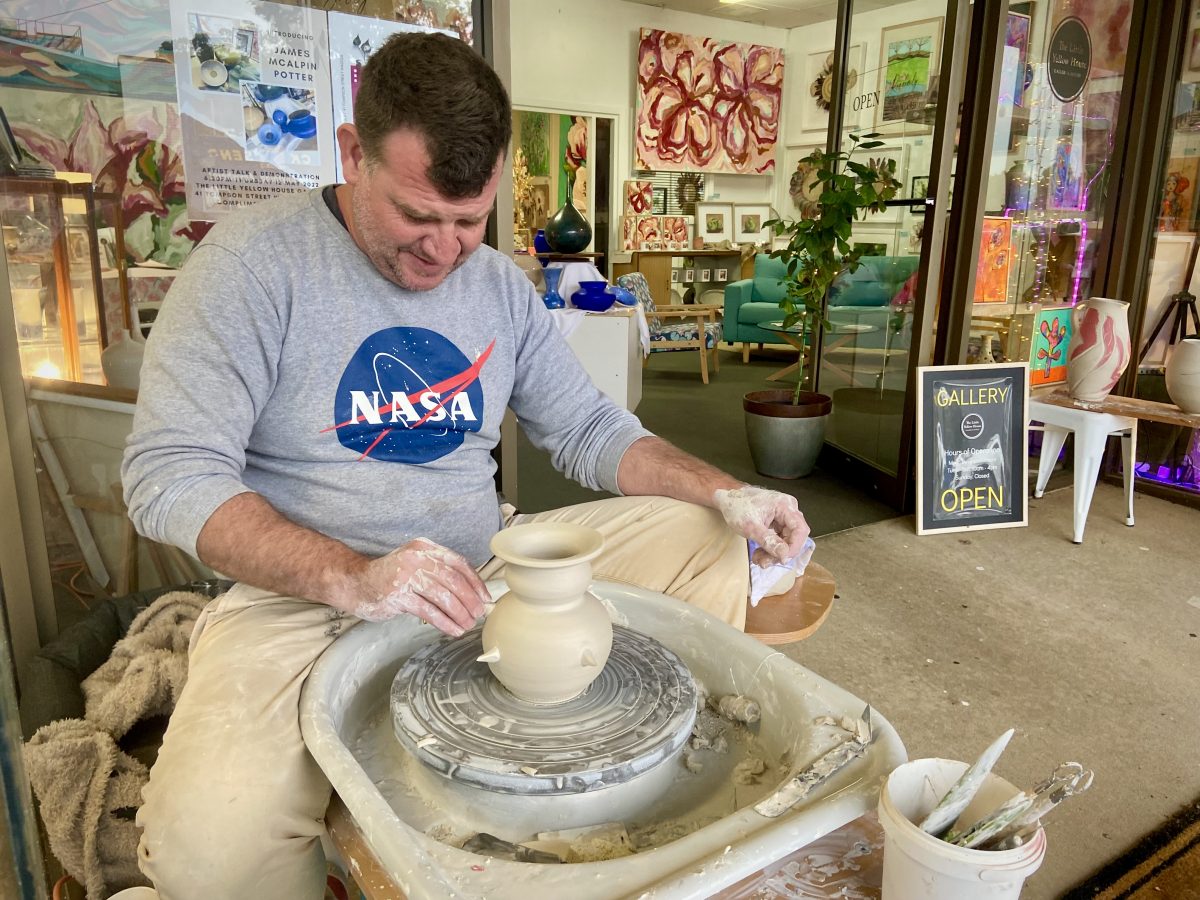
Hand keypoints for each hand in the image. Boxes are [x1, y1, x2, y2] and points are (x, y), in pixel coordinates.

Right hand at [342, 538, 488, 635]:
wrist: (357, 583)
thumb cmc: (390, 577)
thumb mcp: (415, 565)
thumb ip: (438, 572)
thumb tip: (470, 594)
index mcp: (425, 548)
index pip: (458, 563)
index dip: (475, 581)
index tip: (484, 597)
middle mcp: (417, 558)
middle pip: (454, 580)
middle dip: (470, 600)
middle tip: (479, 614)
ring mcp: (407, 576)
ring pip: (444, 597)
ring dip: (460, 614)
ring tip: (467, 624)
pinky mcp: (399, 595)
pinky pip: (429, 611)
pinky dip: (445, 622)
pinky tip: (453, 630)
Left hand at [713, 486, 809, 565]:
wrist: (727, 497)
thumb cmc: (737, 507)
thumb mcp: (751, 527)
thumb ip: (769, 541)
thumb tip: (784, 555)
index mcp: (785, 505)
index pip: (800, 529)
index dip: (794, 547)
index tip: (782, 559)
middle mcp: (788, 508)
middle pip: (794, 536)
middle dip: (780, 552)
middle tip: (765, 563)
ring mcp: (783, 514)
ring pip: (786, 539)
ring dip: (774, 552)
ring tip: (759, 560)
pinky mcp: (777, 520)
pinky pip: (779, 537)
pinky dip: (770, 547)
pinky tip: (760, 554)